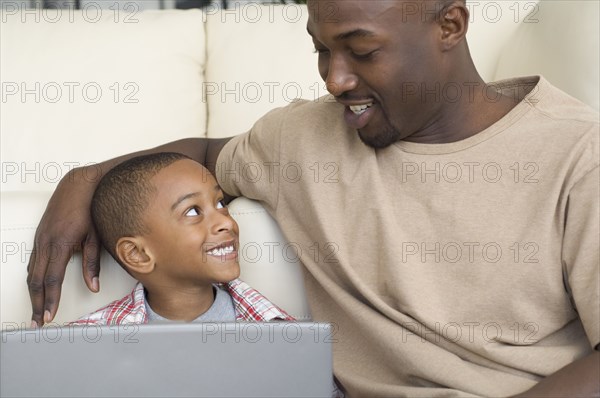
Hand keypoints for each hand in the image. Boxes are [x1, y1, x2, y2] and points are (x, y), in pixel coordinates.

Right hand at [27, 167, 101, 326]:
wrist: (80, 185)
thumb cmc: (91, 209)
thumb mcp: (96, 237)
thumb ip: (93, 263)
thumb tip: (94, 287)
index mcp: (60, 245)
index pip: (52, 280)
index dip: (51, 300)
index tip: (50, 317)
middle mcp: (46, 243)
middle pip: (37, 280)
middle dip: (37, 303)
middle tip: (38, 322)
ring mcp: (40, 238)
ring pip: (32, 271)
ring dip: (33, 293)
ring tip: (36, 310)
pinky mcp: (40, 235)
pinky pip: (33, 260)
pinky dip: (33, 277)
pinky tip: (35, 287)